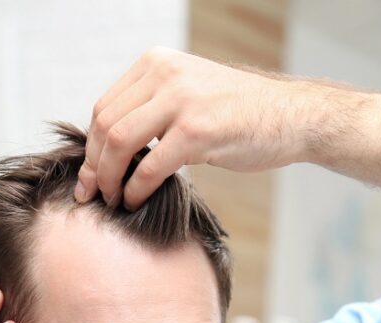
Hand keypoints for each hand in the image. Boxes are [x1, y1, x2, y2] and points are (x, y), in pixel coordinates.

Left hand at [76, 46, 305, 210]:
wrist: (291, 116)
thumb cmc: (239, 113)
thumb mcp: (189, 91)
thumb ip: (152, 106)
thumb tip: (108, 144)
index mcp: (157, 62)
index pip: (105, 106)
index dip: (92, 147)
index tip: (90, 175)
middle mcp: (165, 74)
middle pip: (106, 124)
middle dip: (94, 166)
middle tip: (93, 194)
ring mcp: (182, 101)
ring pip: (120, 144)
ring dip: (110, 179)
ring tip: (113, 199)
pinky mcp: (197, 131)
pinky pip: (150, 166)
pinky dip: (136, 190)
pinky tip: (135, 201)